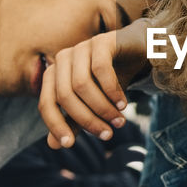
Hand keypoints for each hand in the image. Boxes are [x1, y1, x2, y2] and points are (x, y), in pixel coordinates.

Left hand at [39, 18, 150, 148]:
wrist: (139, 53)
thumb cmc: (112, 79)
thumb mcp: (93, 104)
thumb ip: (74, 120)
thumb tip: (53, 145)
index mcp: (54, 74)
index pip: (46, 103)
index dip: (55, 125)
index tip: (69, 145)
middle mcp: (63, 59)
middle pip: (65, 96)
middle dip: (87, 119)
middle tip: (108, 134)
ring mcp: (81, 47)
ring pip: (82, 84)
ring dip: (102, 108)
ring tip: (119, 121)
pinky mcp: (101, 41)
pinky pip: (100, 69)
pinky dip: (112, 91)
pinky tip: (123, 104)